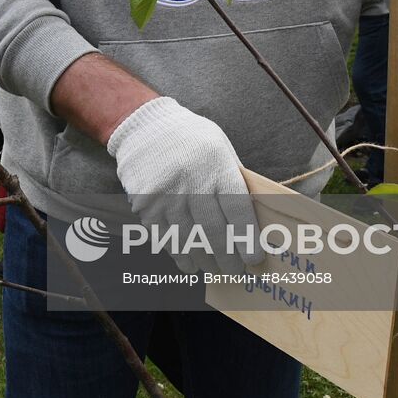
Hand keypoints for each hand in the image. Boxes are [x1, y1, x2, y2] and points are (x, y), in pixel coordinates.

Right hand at [107, 97, 259, 275]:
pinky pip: (165, 237)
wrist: (144, 124)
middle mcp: (193, 183)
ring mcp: (167, 195)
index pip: (237, 211)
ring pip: (189, 239)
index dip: (247, 239)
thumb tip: (248, 216)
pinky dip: (178, 254)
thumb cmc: (190, 137)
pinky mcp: (146, 204)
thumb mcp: (220, 148)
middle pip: (214, 232)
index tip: (254, 258)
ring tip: (213, 271)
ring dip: (204, 260)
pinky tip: (188, 263)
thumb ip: (233, 179)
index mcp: (217, 167)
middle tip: (235, 273)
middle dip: (227, 258)